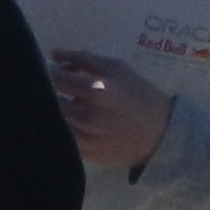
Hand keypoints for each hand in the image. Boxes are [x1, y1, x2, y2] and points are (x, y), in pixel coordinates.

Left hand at [50, 48, 172, 168]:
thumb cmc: (139, 95)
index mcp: (97, 91)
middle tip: (52, 89)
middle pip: (51, 103)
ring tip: (65, 105)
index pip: (56, 80)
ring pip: (54, 123)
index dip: (49, 73)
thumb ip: (83, 59)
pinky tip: (72, 122)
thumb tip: (54, 54)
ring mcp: (86, 139)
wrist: (161, 134)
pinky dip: (61, 129)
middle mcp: (88, 117)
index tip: (48, 70)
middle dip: (48, 94)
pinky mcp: (86, 155)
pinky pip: (63, 139)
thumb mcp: (117, 68)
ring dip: (54, 112)